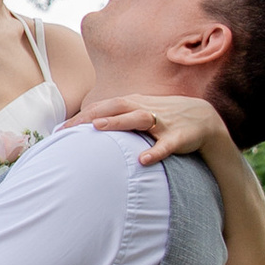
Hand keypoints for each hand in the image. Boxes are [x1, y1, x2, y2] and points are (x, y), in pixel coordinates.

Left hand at [80, 90, 230, 165]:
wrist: (203, 118)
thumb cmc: (164, 117)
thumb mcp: (139, 113)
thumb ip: (117, 118)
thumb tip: (90, 128)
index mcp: (134, 104)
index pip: (103, 107)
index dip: (82, 116)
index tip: (60, 129)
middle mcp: (145, 109)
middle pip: (114, 108)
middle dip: (91, 116)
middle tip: (69, 129)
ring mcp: (162, 121)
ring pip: (137, 119)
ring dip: (118, 123)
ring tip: (98, 128)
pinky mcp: (178, 136)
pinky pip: (166, 144)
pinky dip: (156, 151)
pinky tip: (143, 160)